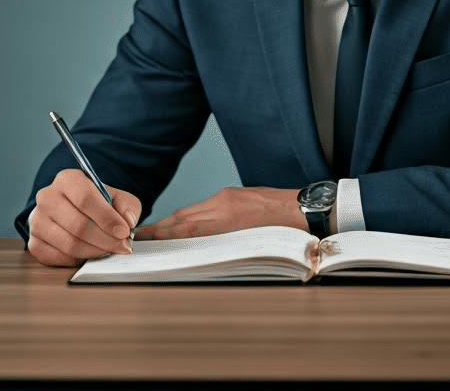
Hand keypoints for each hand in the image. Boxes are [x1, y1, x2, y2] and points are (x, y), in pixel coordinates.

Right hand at [27, 168, 141, 266]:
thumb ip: (127, 206)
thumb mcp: (118, 198)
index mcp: (67, 179)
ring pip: (69, 244)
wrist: (76, 212)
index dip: (107, 218)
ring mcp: (37, 220)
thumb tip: (127, 221)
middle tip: (122, 246)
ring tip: (109, 250)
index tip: (124, 232)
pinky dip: (78, 260)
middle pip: (78, 225)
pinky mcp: (34, 241)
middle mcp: (47, 197)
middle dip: (105, 240)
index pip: (85, 199)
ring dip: (95, 251)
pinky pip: (58, 257)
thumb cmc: (98, 205)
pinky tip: (90, 253)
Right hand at [134, 186, 304, 240]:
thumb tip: (204, 255)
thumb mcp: (257, 246)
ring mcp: (228, 196)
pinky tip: (183, 224)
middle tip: (141, 236)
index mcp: (228, 217)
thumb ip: (228, 248)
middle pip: (183, 217)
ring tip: (155, 232)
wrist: (309, 208)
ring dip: (172, 222)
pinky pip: (204, 207)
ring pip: (192, 211)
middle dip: (160, 228)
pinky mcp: (233, 194)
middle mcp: (224, 203)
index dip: (163, 234)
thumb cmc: (289, 232)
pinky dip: (189, 216)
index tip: (144, 239)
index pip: (186, 227)